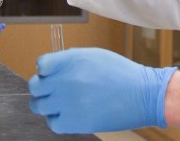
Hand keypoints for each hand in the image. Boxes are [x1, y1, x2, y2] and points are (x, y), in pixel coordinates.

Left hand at [28, 48, 175, 133]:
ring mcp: (69, 102)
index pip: (41, 65)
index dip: (45, 71)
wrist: (144, 95)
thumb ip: (70, 60)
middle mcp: (66, 80)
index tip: (52, 75)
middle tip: (52, 92)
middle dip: (42, 88)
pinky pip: (52, 123)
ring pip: (39, 106)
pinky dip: (57, 120)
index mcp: (72, 60)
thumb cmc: (122, 74)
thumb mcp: (95, 56)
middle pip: (35, 86)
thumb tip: (51, 69)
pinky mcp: (75, 122)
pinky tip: (68, 116)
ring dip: (47, 105)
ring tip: (60, 105)